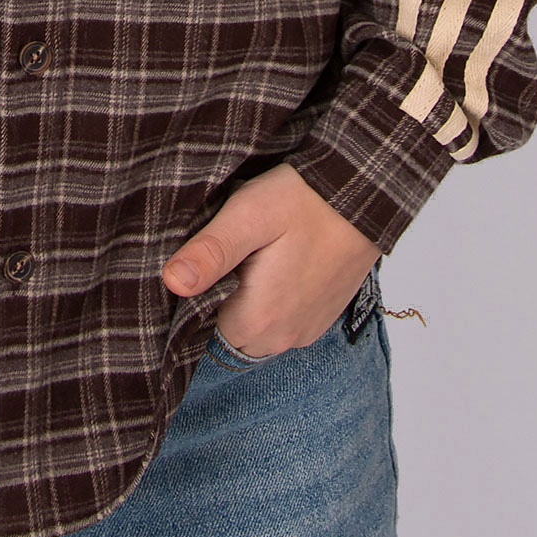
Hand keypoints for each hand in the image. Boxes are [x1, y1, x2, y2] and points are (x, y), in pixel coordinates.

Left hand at [161, 163, 380, 356]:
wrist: (364, 197)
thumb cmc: (303, 201)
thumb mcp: (248, 215)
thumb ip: (209, 252)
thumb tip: (172, 282)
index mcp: (257, 320)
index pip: (199, 327)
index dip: (194, 294)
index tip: (204, 260)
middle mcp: (281, 339)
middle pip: (226, 332)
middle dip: (220, 299)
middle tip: (231, 253)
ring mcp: (303, 333)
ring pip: (253, 330)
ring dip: (246, 301)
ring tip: (254, 256)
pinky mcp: (319, 321)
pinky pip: (280, 324)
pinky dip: (272, 302)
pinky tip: (276, 264)